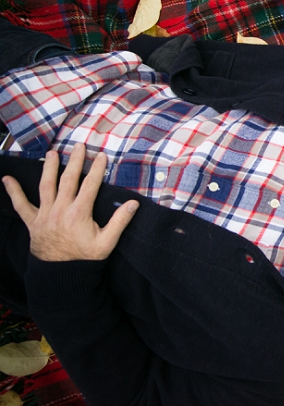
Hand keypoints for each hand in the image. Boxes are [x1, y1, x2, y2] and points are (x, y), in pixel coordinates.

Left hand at [2, 144, 138, 261]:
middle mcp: (60, 209)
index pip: (90, 185)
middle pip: (68, 179)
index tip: (101, 156)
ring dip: (49, 168)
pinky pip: (20, 205)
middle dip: (75, 161)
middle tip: (79, 146)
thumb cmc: (84, 259)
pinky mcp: (32, 222)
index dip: (97, 169)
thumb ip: (120, 221)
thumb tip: (133, 203)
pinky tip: (6, 179)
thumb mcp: (106, 242)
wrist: (60, 275)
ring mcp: (44, 214)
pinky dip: (13, 192)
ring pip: (46, 186)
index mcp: (79, 213)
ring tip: (52, 154)